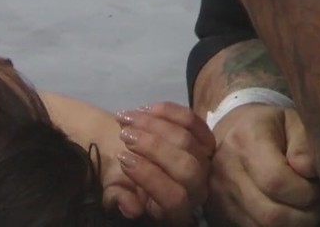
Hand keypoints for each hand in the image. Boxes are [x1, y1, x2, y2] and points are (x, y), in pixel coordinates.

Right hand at [111, 102, 214, 225]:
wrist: (130, 154)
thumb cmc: (123, 177)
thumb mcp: (114, 191)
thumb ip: (119, 200)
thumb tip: (132, 208)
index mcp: (176, 211)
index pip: (173, 197)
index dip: (148, 176)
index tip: (121, 157)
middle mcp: (197, 188)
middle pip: (186, 167)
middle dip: (153, 147)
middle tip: (124, 134)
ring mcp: (205, 161)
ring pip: (187, 140)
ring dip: (155, 125)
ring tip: (128, 118)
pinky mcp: (205, 138)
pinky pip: (193, 121)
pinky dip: (169, 112)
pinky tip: (147, 108)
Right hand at [206, 104, 319, 225]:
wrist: (232, 130)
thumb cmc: (270, 127)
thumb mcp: (294, 123)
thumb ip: (306, 145)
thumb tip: (307, 171)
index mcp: (245, 139)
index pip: (277, 181)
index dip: (306, 192)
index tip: (316, 185)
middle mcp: (225, 167)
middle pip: (271, 214)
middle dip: (304, 215)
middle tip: (314, 202)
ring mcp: (217, 191)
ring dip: (291, 224)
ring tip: (299, 206)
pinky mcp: (217, 210)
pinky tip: (282, 210)